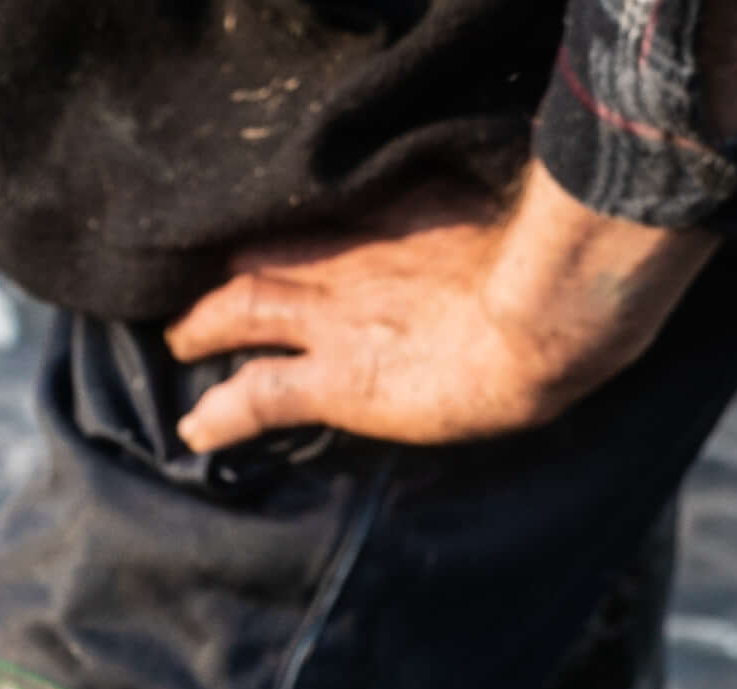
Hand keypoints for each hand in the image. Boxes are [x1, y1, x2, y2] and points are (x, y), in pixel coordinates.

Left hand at [164, 167, 716, 451]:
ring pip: (239, 308)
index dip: (294, 225)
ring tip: (179, 340)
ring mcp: (336, 318)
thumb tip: (495, 240)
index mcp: (403, 214)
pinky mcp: (334, 379)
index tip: (277, 233)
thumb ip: (481, 229)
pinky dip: (218, 411)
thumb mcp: (512, 227)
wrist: (553, 314)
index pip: (327, 212)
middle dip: (230, 267)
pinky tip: (195, 428)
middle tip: (207, 284)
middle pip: (268, 249)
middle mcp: (354, 259)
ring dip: (200, 326)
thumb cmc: (557, 274)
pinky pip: (256, 394)